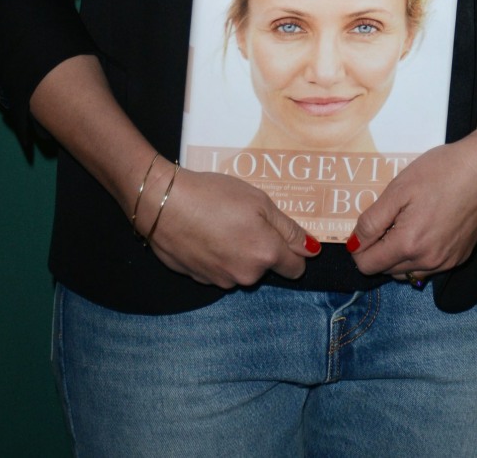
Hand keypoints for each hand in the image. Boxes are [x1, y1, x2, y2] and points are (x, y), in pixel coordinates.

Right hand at [140, 164, 321, 287]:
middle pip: (266, 267)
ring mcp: (220, 281)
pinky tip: (204, 233)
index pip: (295, 268)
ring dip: (237, 252)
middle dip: (262, 248)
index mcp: (265, 255)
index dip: (293, 250)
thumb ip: (288, 228)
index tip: (282, 233)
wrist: (163, 204)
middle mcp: (246, 275)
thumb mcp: (259, 201)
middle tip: (245, 218)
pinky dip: (216, 255)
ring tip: (220, 222)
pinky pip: (218, 269)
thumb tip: (312, 249)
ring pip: (241, 269)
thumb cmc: (214, 196)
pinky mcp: (199, 279)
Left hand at [346, 124, 476, 280]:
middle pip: (386, 270)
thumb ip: (372, 221)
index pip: (368, 266)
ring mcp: (447, 263)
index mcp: (409, 245)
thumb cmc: (440, 172)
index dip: (359, 247)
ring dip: (398, 254)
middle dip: (378, 250)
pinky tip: (425, 226)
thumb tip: (354, 245)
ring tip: (406, 221)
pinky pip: (429, 266)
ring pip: (407, 271)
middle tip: (387, 218)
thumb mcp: (398, 190)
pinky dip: (418, 254)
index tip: (365, 227)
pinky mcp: (460, 258)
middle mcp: (428, 262)